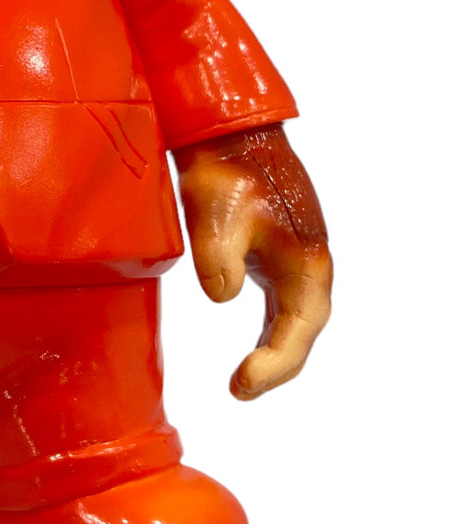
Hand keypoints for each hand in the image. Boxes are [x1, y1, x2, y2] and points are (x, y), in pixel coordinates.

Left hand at [174, 124, 331, 400]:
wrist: (229, 134)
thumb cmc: (224, 173)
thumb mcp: (215, 219)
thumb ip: (218, 263)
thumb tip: (222, 296)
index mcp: (305, 262)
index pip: (297, 331)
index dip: (272, 365)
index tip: (240, 385)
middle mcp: (309, 264)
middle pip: (301, 332)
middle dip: (276, 367)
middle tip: (239, 390)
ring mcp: (295, 257)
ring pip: (294, 319)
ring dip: (276, 351)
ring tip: (244, 381)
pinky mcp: (277, 251)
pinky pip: (282, 303)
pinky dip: (272, 330)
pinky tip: (256, 348)